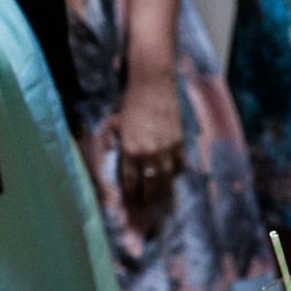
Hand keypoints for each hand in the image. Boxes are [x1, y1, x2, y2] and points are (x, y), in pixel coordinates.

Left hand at [116, 73, 183, 212]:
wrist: (153, 85)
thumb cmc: (130, 102)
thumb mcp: (113, 123)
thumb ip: (110, 143)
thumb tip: (111, 159)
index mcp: (131, 149)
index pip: (130, 180)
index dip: (130, 192)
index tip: (131, 200)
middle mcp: (149, 154)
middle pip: (149, 185)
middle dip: (147, 197)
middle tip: (145, 205)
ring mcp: (167, 150)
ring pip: (166, 180)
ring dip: (162, 192)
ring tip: (161, 200)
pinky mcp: (180, 144)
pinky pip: (180, 166)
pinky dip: (176, 174)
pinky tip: (172, 178)